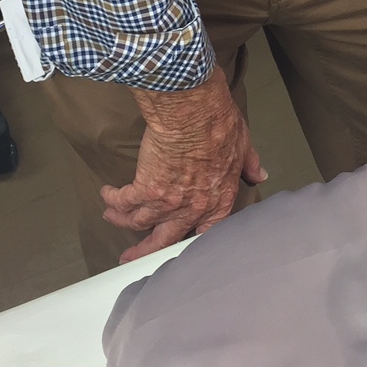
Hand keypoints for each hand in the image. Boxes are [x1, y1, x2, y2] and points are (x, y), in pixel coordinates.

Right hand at [100, 72, 266, 263]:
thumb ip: (249, 164)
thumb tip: (259, 174)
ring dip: (123, 220)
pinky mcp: (145, 189)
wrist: (193, 110)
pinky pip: (124, 202)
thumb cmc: (219, 122)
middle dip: (146, 250)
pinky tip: (107, 195)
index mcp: (218, 199)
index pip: (207, 232)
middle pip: (165, 238)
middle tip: (131, 256)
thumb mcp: (243, 144)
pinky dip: (113, 200)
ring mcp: (168, 202)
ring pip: (139, 222)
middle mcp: (193, 207)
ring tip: (112, 216)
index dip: (191, 239)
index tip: (180, 241)